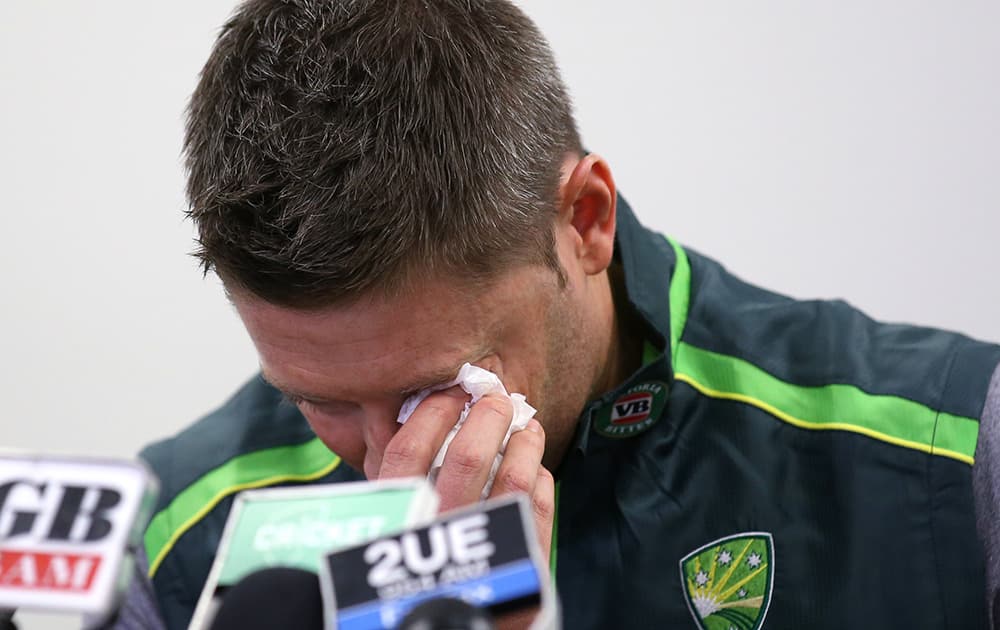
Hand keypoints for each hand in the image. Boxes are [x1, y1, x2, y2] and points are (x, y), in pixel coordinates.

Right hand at [377, 387, 555, 559]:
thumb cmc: (407, 593)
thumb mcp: (383, 549)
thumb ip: (393, 502)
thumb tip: (414, 437)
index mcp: (397, 528)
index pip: (407, 455)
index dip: (431, 415)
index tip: (449, 392)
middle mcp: (439, 540)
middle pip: (465, 459)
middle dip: (486, 418)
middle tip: (496, 397)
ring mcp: (485, 554)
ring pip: (511, 480)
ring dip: (523, 443)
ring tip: (526, 423)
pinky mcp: (524, 571)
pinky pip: (538, 512)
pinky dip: (541, 480)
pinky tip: (537, 467)